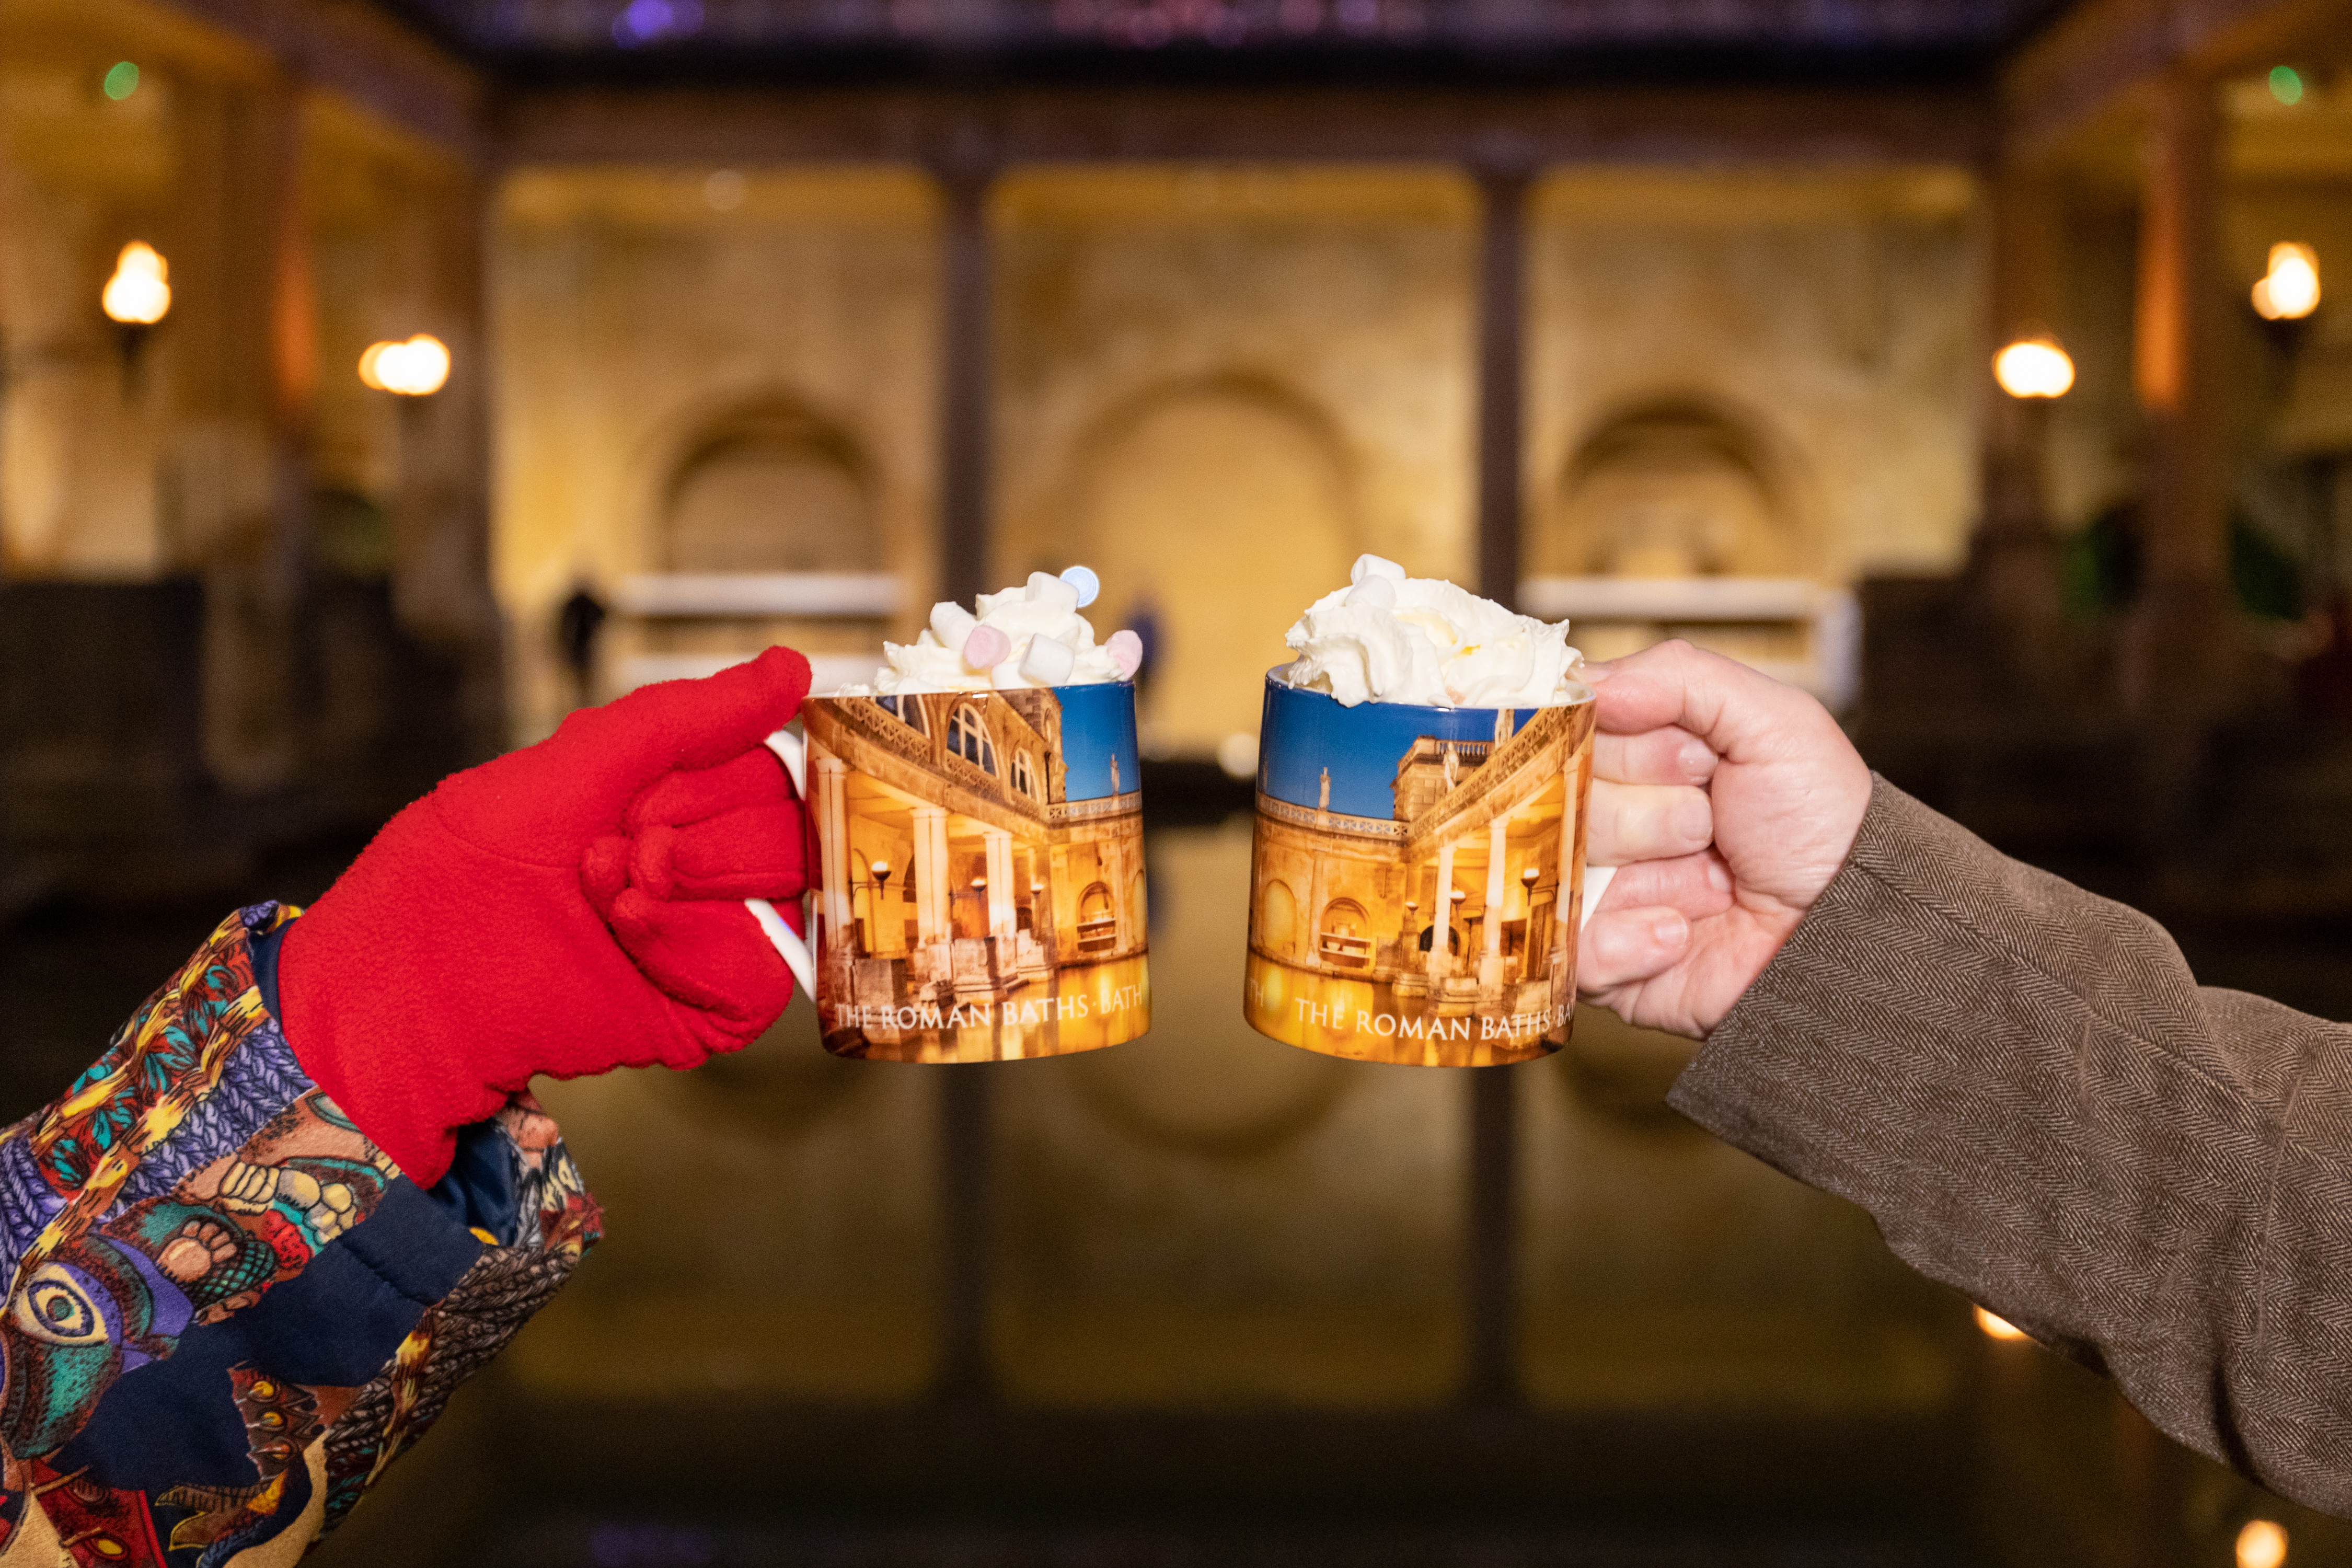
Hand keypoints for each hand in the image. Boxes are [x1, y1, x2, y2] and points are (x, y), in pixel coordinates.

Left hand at [279, 647, 811, 1184]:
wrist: (405, 987)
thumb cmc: (460, 874)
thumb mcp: (573, 765)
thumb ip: (685, 716)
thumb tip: (791, 669)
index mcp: (671, 801)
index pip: (766, 764)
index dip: (716, 770)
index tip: (643, 790)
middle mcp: (700, 866)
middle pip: (786, 824)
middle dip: (701, 826)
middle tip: (619, 844)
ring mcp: (704, 939)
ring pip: (785, 892)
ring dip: (693, 882)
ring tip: (610, 892)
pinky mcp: (704, 1009)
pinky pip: (762, 972)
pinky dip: (697, 946)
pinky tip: (630, 933)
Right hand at [1574, 640, 1870, 1037]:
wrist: (1852, 928)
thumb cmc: (1821, 824)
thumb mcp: (1774, 722)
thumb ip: (1680, 676)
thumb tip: (1586, 682)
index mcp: (1633, 756)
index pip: (1569, 732)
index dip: (1629, 746)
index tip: (1692, 758)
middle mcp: (1604, 818)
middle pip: (1559, 800)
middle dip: (1648, 814)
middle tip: (1708, 825)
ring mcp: (1596, 889)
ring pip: (1562, 867)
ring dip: (1653, 874)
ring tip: (1711, 882)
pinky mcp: (1598, 961)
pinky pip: (1574, 945)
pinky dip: (1634, 939)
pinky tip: (1684, 932)